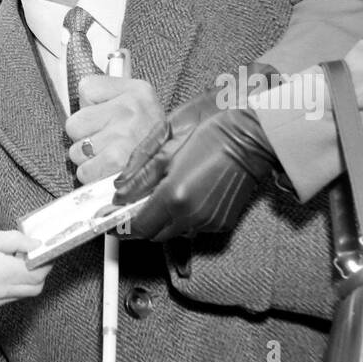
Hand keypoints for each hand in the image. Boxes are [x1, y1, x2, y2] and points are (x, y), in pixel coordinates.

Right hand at [0, 231, 50, 310]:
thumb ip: (15, 240)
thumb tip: (36, 243)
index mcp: (4, 273)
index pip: (39, 273)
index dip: (44, 260)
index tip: (41, 249)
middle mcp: (1, 292)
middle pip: (36, 288)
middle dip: (39, 272)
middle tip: (27, 254)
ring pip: (22, 294)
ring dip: (24, 279)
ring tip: (9, 260)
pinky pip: (7, 298)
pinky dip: (11, 286)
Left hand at [66, 76, 164, 184]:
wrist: (176, 165)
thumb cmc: (152, 136)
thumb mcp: (139, 100)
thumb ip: (108, 93)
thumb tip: (81, 98)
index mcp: (135, 91)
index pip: (86, 88)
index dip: (90, 106)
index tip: (104, 115)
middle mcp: (129, 110)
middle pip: (74, 124)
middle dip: (85, 136)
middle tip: (105, 140)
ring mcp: (122, 136)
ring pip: (76, 151)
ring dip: (88, 158)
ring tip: (109, 155)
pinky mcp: (116, 162)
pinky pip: (83, 171)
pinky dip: (93, 175)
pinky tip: (108, 170)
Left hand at [115, 65, 282, 241]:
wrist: (252, 131)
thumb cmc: (213, 127)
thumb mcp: (166, 140)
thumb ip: (139, 169)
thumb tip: (120, 188)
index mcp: (175, 195)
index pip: (138, 226)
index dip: (120, 224)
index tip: (110, 216)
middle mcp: (192, 215)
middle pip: (154, 234)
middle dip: (139, 222)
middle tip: (131, 204)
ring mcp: (209, 221)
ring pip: (173, 232)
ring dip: (161, 220)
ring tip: (158, 194)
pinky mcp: (222, 222)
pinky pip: (193, 228)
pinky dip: (181, 217)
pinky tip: (182, 194)